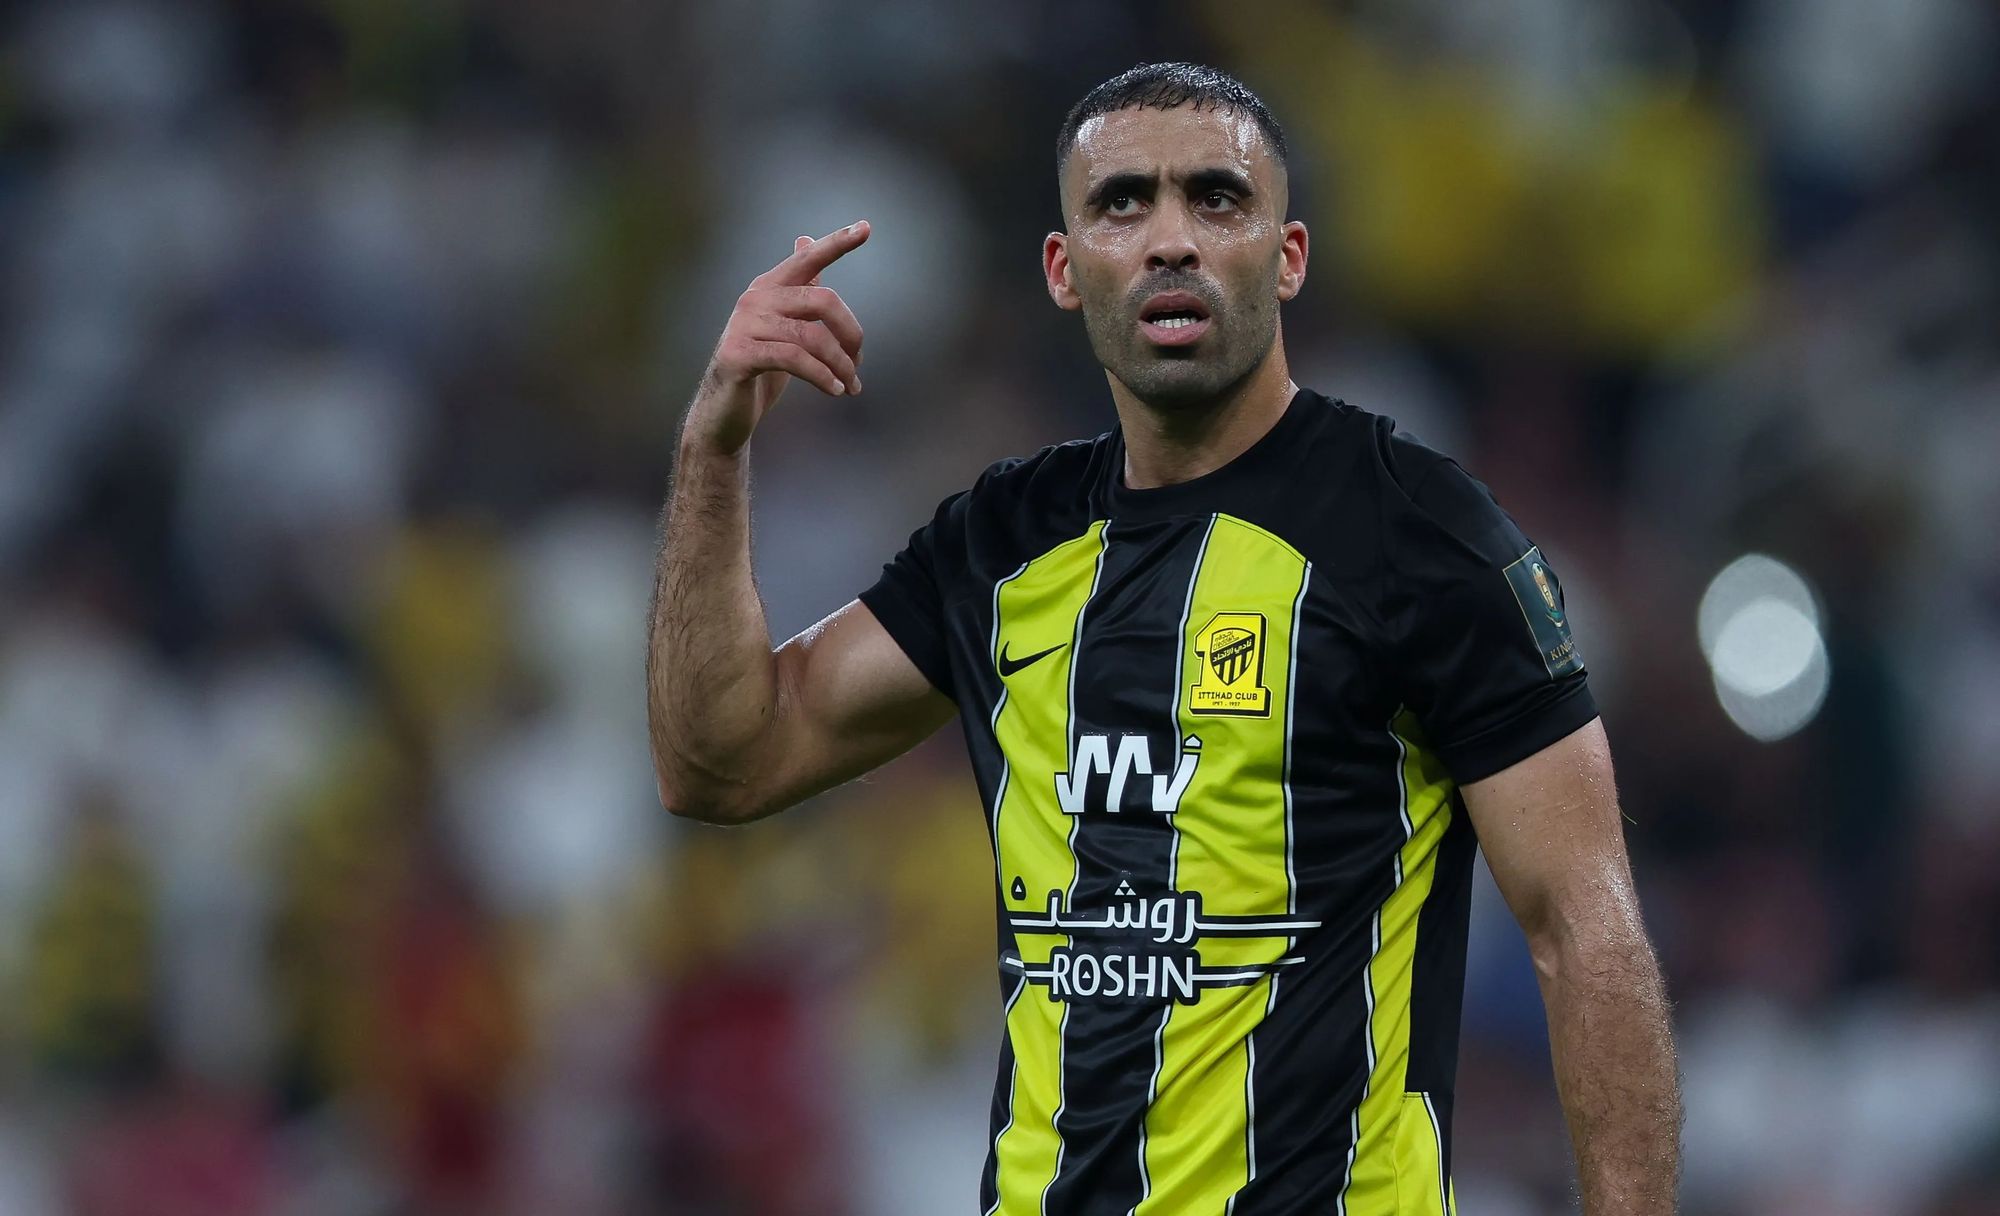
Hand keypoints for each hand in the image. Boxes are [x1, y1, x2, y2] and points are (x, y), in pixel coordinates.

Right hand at [688, 220, 869, 454]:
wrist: (722, 412)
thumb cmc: (759, 368)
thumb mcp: (783, 325)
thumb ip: (798, 289)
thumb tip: (806, 238)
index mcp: (769, 287)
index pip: (807, 258)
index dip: (837, 242)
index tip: (866, 227)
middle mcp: (754, 298)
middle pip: (823, 299)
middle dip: (851, 333)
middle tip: (859, 362)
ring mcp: (743, 325)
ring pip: (812, 336)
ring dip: (840, 365)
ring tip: (851, 385)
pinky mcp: (737, 354)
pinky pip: (794, 359)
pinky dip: (822, 376)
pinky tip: (835, 390)